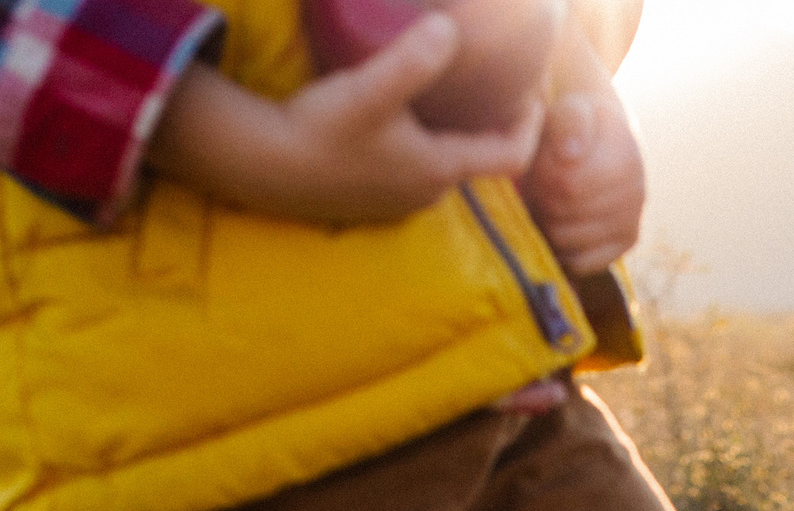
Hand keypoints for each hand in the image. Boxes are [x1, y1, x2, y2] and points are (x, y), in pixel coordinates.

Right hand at [148, 17, 543, 226]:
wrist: (260, 167)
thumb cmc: (319, 131)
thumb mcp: (370, 90)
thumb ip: (412, 60)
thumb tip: (451, 27)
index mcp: (439, 170)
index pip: (512, 156)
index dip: (532, 124)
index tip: (533, 91)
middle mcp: (425, 193)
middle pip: (480, 160)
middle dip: (495, 123)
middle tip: (497, 83)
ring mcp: (396, 200)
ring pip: (445, 164)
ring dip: (458, 132)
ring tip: (456, 92)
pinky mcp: (369, 197)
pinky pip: (414, 168)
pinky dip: (426, 142)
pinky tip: (407, 115)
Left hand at [522, 83, 644, 272]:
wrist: (602, 138)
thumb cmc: (576, 125)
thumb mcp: (571, 109)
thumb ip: (570, 121)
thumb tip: (570, 153)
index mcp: (625, 159)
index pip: (567, 186)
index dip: (541, 177)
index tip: (540, 164)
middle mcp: (637, 193)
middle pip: (563, 214)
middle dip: (541, 199)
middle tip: (539, 185)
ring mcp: (633, 221)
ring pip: (568, 241)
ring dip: (547, 223)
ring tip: (548, 202)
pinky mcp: (626, 244)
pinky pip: (582, 263)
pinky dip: (562, 249)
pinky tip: (559, 225)